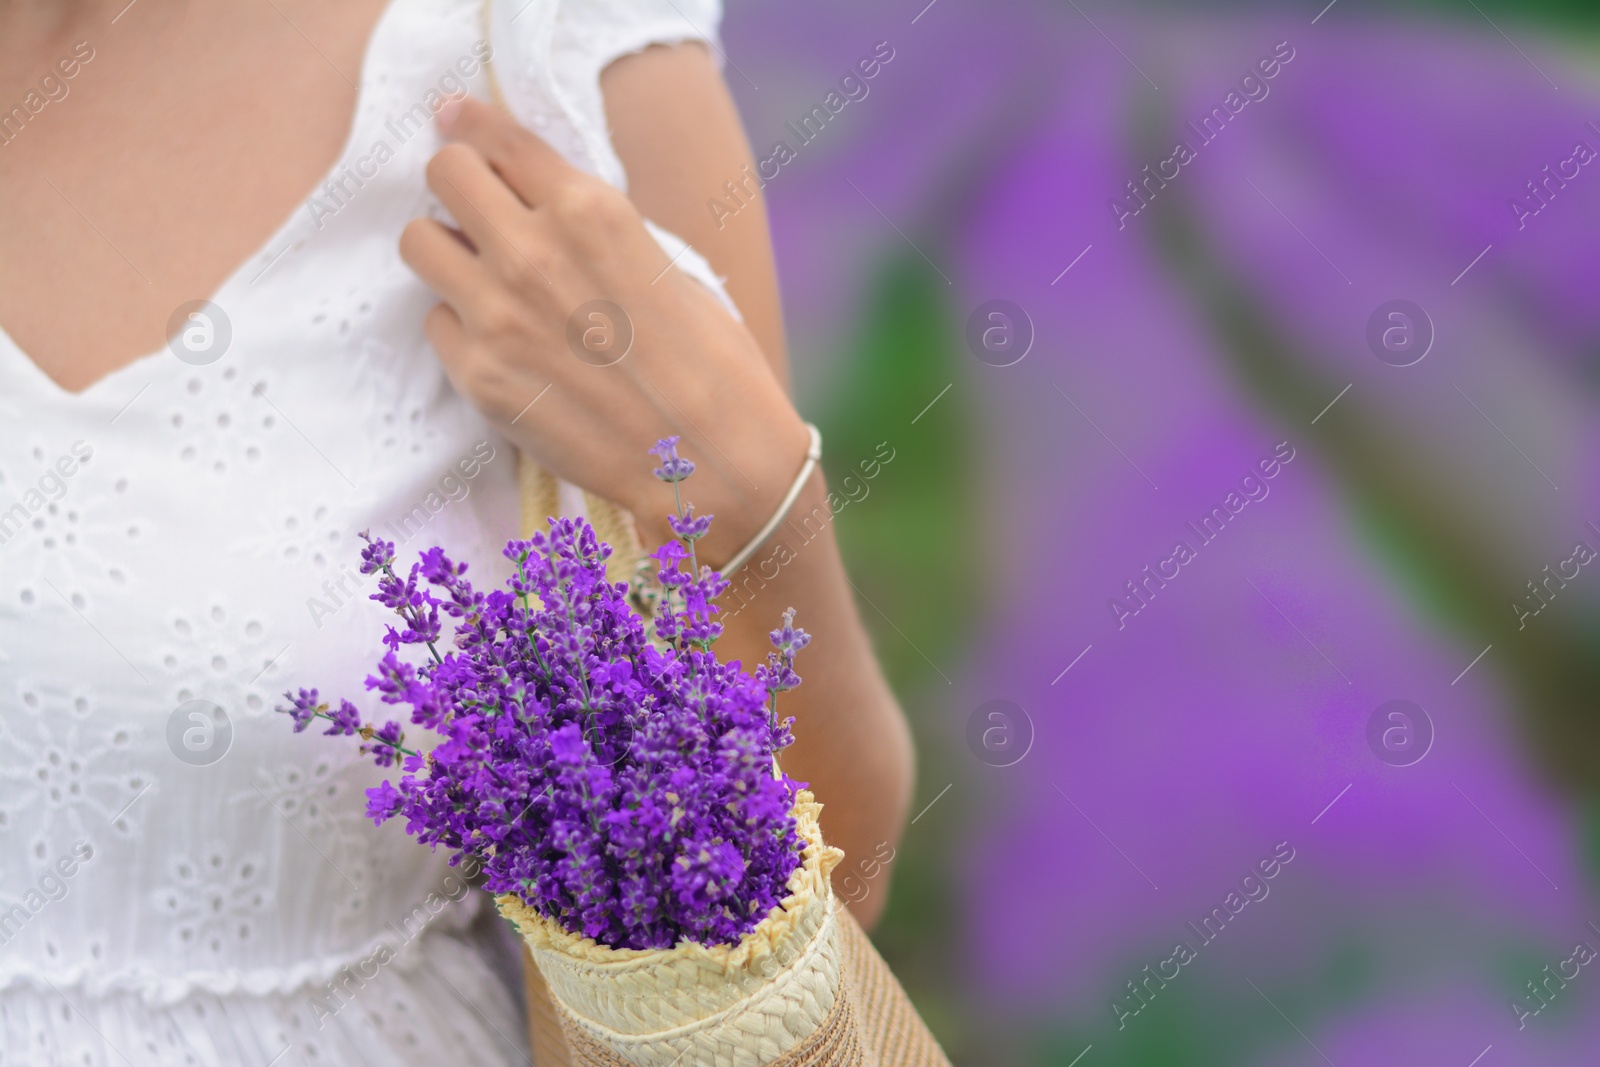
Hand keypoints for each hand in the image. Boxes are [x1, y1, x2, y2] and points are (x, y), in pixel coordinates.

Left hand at [399, 96, 807, 564]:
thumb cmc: (709, 361)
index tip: (457, 122)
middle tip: (477, 209)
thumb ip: (591, 222)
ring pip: (418, 242)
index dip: (471, 123)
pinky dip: (461, 326)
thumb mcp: (663, 260)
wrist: (711, 461)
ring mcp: (496, 316)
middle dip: (457, 183)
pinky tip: (504, 345)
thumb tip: (535, 196)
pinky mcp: (478, 376)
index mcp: (589, 210)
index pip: (495, 135)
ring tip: (483, 278)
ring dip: (446, 251)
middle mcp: (532, 253)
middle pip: (443, 173)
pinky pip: (436, 322)